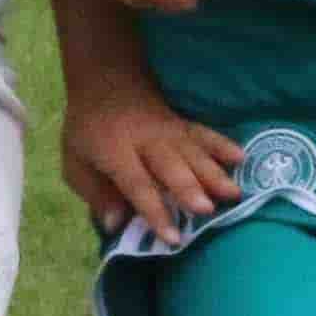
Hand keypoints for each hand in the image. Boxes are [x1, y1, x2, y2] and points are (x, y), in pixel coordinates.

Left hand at [62, 92, 246, 244]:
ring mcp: (167, 129)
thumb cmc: (88, 130)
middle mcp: (145, 140)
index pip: (137, 184)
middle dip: (189, 188)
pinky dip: (222, 144)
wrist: (104, 79)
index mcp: (115, 151)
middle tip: (208, 210)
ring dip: (214, 172)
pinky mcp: (181, 123)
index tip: (173, 237)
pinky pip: (204, 133)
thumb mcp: (74, 163)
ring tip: (234, 193)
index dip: (155, 211)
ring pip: (193, 151)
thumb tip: (115, 225)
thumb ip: (95, 194)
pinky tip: (241, 157)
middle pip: (170, 166)